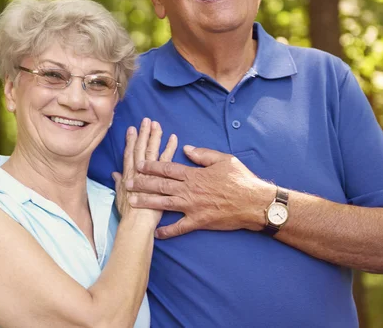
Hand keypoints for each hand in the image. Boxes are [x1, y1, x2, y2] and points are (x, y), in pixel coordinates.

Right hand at [113, 118, 176, 225]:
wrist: (137, 223)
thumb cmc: (129, 214)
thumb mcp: (120, 197)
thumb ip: (119, 183)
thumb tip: (115, 174)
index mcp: (129, 175)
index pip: (129, 154)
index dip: (131, 141)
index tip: (132, 129)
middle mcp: (138, 171)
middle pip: (141, 148)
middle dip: (143, 133)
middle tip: (146, 120)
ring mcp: (150, 174)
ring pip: (152, 151)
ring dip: (155, 136)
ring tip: (157, 124)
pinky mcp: (162, 179)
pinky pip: (167, 160)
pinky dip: (170, 148)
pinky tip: (174, 138)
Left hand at [126, 145, 274, 238]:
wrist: (255, 203)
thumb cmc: (241, 179)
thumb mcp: (224, 160)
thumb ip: (203, 154)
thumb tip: (186, 149)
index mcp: (194, 174)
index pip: (167, 168)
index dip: (151, 165)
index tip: (138, 164)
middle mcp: (190, 190)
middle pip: (160, 185)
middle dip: (142, 183)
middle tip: (127, 182)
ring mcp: (193, 207)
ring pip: (164, 203)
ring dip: (147, 203)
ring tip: (132, 202)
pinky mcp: (199, 221)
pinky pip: (179, 227)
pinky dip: (167, 231)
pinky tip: (156, 233)